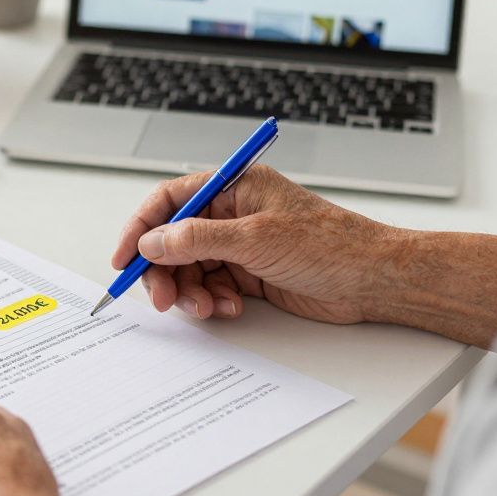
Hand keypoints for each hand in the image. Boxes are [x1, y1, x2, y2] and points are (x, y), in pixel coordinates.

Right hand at [112, 165, 396, 325]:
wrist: (373, 280)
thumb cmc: (330, 245)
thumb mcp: (256, 238)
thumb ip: (197, 239)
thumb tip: (153, 241)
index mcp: (233, 187)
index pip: (170, 201)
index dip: (141, 228)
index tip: (124, 258)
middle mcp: (232, 214)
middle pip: (174, 241)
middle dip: (165, 271)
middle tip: (163, 298)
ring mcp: (240, 245)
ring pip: (190, 269)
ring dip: (191, 292)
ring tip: (208, 308)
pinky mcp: (250, 274)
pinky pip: (211, 287)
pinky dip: (212, 301)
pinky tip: (231, 307)